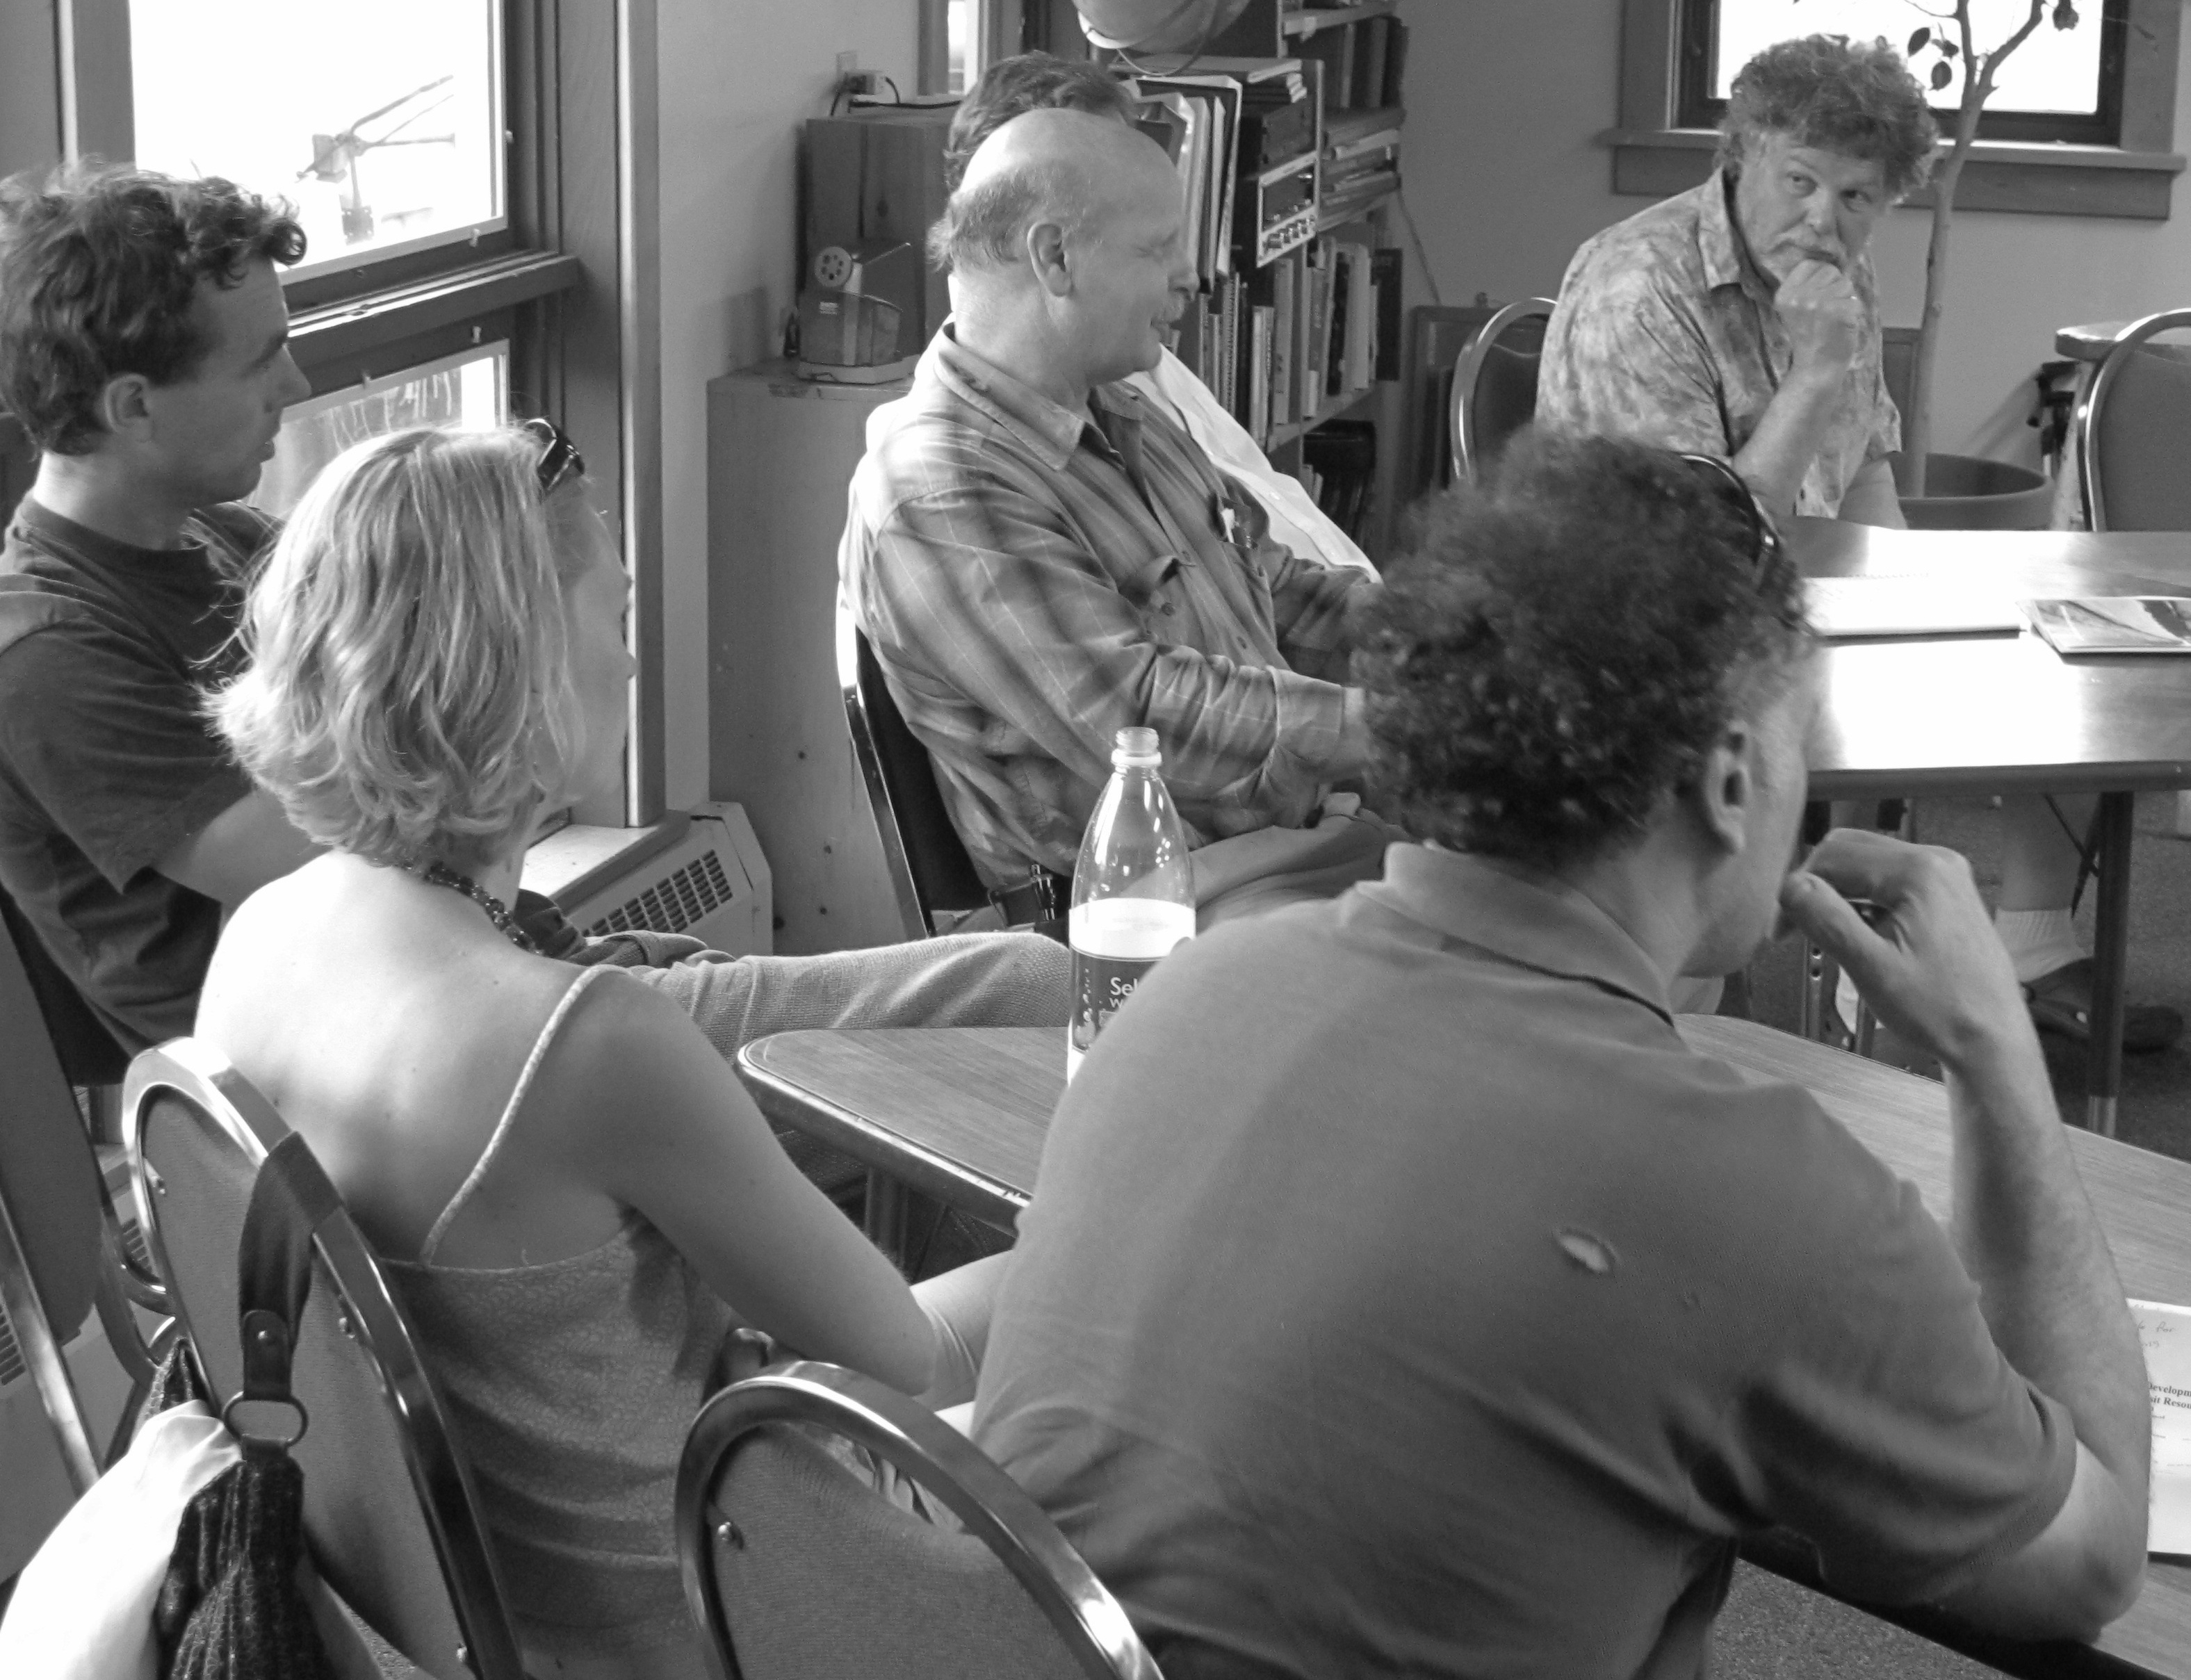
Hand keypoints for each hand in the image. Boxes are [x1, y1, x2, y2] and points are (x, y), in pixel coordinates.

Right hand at [1775, 258, 1864, 376]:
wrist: (1816, 368)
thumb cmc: (1809, 338)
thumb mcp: (1795, 309)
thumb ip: (1805, 287)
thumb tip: (1831, 263)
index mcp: (1785, 294)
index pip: (1810, 264)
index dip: (1820, 276)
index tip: (1818, 296)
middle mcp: (1799, 296)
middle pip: (1830, 271)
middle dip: (1834, 287)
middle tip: (1826, 312)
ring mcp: (1819, 303)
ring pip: (1845, 283)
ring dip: (1845, 299)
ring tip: (1834, 318)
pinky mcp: (1839, 310)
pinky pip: (1855, 299)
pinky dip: (1853, 311)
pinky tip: (1843, 325)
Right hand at [1779, 828, 2035, 1070]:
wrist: (1991, 1037)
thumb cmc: (1942, 1010)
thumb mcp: (1871, 968)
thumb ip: (1827, 919)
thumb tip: (1790, 886)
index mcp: (1918, 872)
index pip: (1833, 855)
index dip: (1798, 888)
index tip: (1781, 927)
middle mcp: (1936, 862)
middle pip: (1850, 850)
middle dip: (1817, 885)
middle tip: (1796, 927)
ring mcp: (1945, 875)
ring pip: (1868, 864)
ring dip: (1839, 893)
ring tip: (1826, 935)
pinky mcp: (1946, 892)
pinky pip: (1889, 880)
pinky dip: (1864, 900)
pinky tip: (1859, 934)